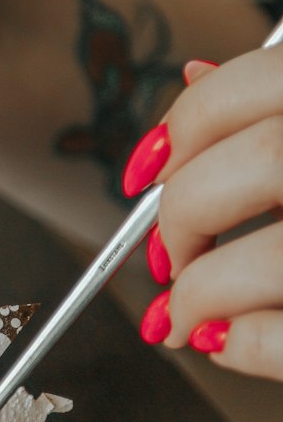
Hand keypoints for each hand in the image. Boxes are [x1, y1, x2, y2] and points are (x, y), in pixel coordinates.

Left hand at [134, 46, 282, 380]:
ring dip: (203, 293)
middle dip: (184, 218)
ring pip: (271, 259)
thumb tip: (196, 76)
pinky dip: (246, 345)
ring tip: (190, 312)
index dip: (183, 127)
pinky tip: (230, 341)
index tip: (150, 168)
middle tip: (171, 254)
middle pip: (255, 166)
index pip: (253, 85)